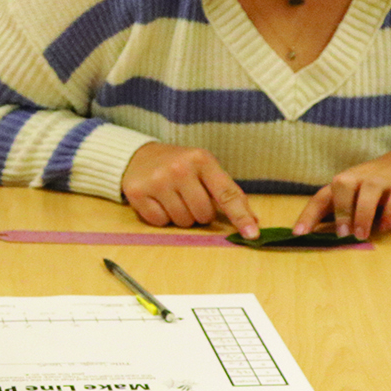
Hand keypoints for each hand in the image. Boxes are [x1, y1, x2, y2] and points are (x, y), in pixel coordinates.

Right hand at [120, 142, 259, 237]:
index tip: (252, 234)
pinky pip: (160, 223)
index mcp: (202, 160)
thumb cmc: (179, 166)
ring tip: (173, 198)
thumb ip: (227, 192)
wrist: (139, 156)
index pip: (227, 194)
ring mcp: (158, 181)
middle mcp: (179, 168)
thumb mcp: (205, 169)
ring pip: (183, 221)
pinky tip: (158, 201)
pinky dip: (162, 218)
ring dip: (182, 216)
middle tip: (190, 198)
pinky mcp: (138, 193)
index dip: (241, 216)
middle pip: (203, 214)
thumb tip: (252, 222)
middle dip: (200, 213)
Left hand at [293, 146, 390, 237]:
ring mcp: (383, 180)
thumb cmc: (379, 185)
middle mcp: (361, 177)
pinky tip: (385, 227)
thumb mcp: (358, 194)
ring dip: (363, 214)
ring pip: (368, 191)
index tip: (298, 233)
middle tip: (342, 233)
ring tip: (361, 234)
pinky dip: (389, 214)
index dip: (309, 214)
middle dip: (340, 209)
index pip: (322, 196)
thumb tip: (321, 234)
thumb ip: (342, 209)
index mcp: (346, 181)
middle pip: (342, 184)